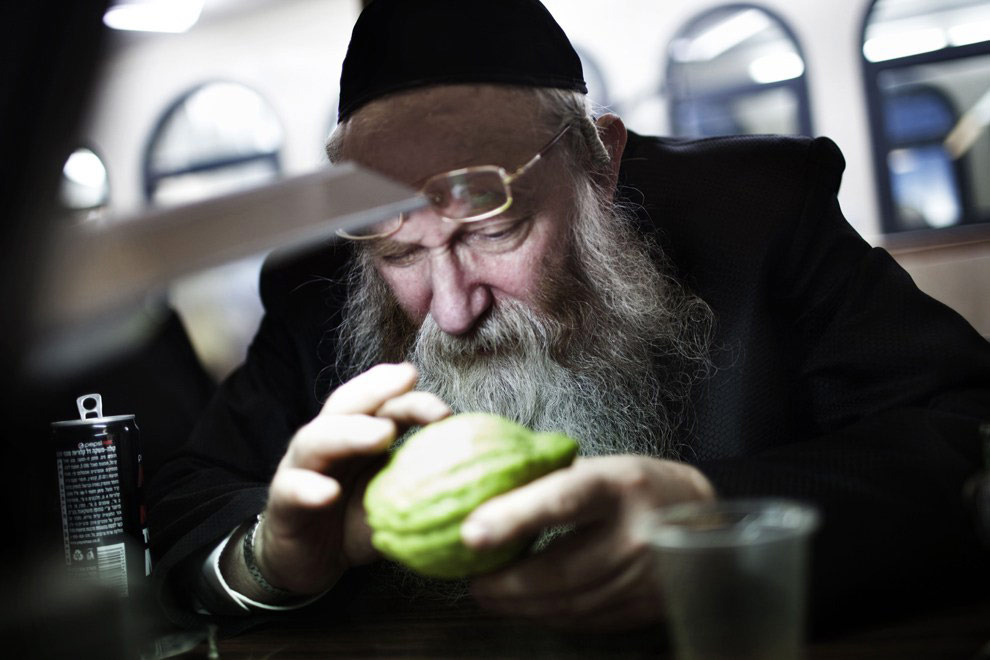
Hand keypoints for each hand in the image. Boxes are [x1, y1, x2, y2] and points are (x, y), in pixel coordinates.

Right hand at [254, 362, 449, 595]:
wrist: (305, 559)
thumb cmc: (355, 520)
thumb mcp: (394, 497)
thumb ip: (423, 477)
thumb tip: (483, 472)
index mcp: (356, 434)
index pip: (378, 402)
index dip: (405, 394)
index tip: (441, 402)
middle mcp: (327, 441)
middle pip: (347, 406)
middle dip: (381, 395)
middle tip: (416, 394)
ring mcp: (301, 468)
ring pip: (317, 439)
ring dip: (350, 433)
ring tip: (381, 435)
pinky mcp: (283, 501)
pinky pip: (292, 490)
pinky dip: (309, 488)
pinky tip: (328, 493)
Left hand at [462, 455, 714, 629]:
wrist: (701, 516)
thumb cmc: (636, 485)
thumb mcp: (600, 467)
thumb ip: (549, 481)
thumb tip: (482, 491)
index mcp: (620, 484)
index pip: (562, 500)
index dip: (514, 517)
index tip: (470, 533)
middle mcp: (637, 532)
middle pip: (561, 570)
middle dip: (508, 583)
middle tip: (473, 581)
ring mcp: (646, 576)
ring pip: (571, 603)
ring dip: (522, 605)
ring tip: (490, 594)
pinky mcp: (648, 606)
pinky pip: (587, 620)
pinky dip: (550, 616)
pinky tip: (527, 606)